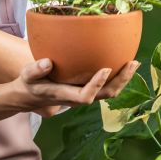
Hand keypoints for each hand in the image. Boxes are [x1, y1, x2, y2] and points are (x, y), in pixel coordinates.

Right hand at [12, 58, 140, 116]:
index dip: (97, 85)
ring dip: (123, 79)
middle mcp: (78, 98)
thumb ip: (35, 70)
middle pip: (105, 96)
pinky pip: (106, 86)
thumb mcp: (27, 76)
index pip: (85, 96)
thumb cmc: (30, 83)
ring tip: (134, 62)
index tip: (106, 69)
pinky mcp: (87, 89)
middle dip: (121, 81)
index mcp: (64, 95)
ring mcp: (85, 94)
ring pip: (109, 92)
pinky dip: (117, 76)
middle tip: (132, 63)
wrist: (32, 95)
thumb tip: (47, 63)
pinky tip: (123, 61)